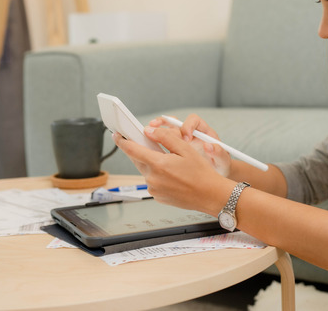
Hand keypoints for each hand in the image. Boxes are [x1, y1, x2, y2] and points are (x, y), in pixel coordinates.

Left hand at [112, 126, 232, 213]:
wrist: (210, 195)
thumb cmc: (201, 173)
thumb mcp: (185, 149)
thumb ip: (165, 138)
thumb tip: (148, 131)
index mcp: (158, 164)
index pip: (132, 150)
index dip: (122, 141)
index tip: (117, 135)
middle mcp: (152, 178)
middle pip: (138, 160)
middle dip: (140, 151)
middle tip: (148, 144)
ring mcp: (154, 189)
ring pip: (146, 171)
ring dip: (152, 164)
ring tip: (170, 163)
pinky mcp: (157, 196)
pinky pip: (152, 181)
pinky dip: (158, 175)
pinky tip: (172, 175)